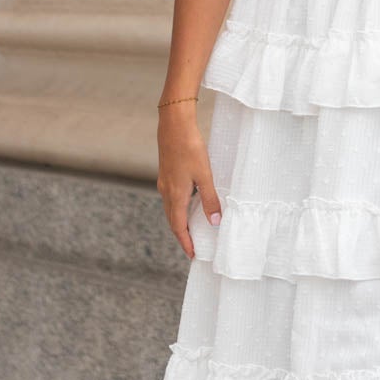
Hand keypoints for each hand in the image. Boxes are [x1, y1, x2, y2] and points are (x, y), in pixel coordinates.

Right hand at [156, 100, 220, 259]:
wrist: (173, 125)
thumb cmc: (189, 148)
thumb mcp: (204, 175)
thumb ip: (210, 199)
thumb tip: (214, 222)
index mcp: (175, 195)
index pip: (179, 227)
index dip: (185, 242)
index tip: (192, 255)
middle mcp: (166, 191)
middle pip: (173, 220)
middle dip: (182, 235)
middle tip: (193, 247)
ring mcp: (165, 182)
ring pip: (172, 209)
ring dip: (180, 221)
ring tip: (192, 229)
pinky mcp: (167, 173)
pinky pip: (172, 198)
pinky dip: (180, 207)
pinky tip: (190, 203)